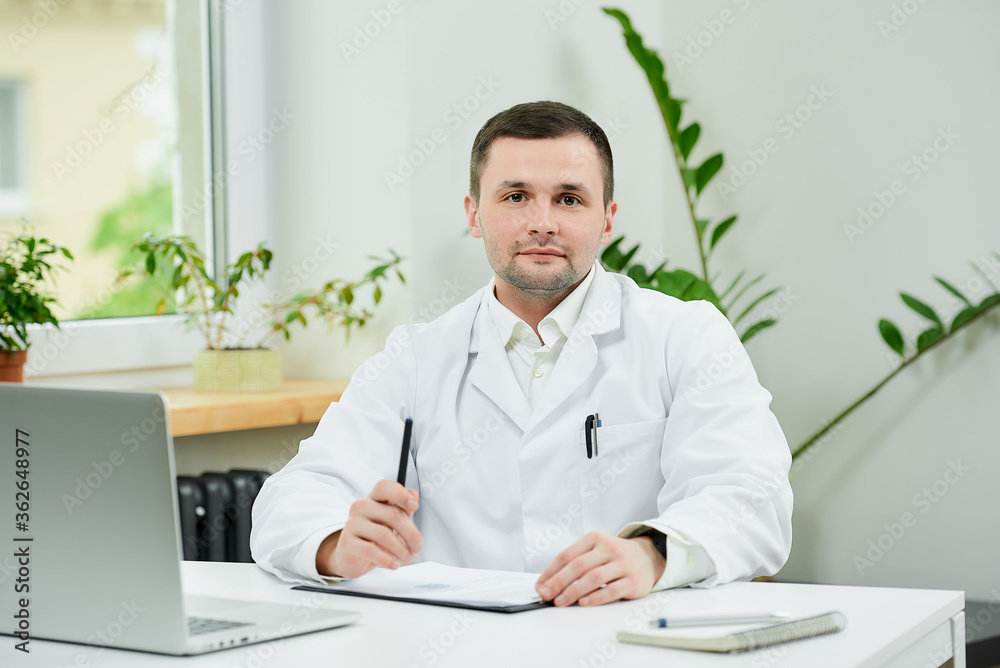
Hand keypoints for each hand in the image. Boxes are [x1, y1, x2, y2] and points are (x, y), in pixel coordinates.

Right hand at [316, 480, 422, 578]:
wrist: (349, 556)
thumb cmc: (372, 535)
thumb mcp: (389, 521)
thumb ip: (402, 508)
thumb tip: (413, 494)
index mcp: (373, 498)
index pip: (384, 487)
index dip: (401, 495)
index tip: (414, 506)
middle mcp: (361, 507)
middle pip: (392, 514)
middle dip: (411, 533)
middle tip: (417, 547)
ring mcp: (352, 524)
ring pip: (383, 534)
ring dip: (401, 549)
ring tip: (407, 558)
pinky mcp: (347, 542)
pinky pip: (371, 550)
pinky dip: (387, 559)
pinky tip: (394, 564)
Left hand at [534, 532, 664, 606]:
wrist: (649, 556)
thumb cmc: (614, 556)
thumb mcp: (596, 550)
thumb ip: (576, 563)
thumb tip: (550, 583)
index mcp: (594, 539)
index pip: (567, 555)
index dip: (551, 571)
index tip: (540, 585)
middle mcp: (608, 549)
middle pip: (578, 566)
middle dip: (558, 582)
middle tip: (546, 595)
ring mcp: (622, 564)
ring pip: (594, 577)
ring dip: (574, 591)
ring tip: (560, 602)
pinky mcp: (633, 581)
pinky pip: (612, 590)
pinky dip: (596, 597)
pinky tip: (584, 603)